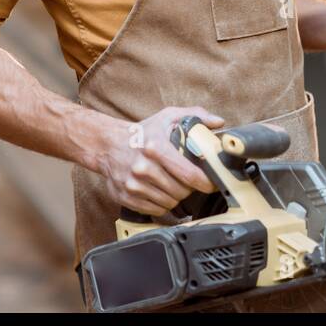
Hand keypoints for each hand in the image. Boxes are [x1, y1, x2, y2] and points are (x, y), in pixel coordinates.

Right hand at [93, 105, 224, 216]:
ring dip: (176, 196)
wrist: (107, 144)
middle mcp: (143, 168)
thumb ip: (195, 115)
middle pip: (181, 191)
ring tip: (172, 184)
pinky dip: (162, 204)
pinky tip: (159, 191)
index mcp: (155, 148)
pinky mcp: (126, 197)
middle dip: (189, 188)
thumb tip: (218, 122)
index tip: (212, 183)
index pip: (189, 174)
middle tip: (187, 179)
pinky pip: (156, 210)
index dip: (206, 182)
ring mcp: (133, 185)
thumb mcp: (167, 116)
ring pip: (170, 203)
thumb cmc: (142, 133)